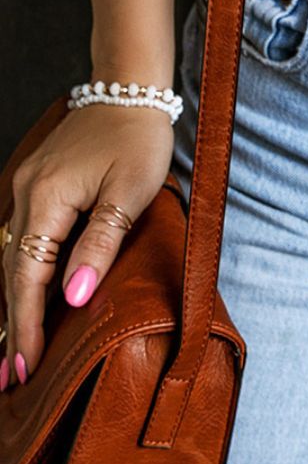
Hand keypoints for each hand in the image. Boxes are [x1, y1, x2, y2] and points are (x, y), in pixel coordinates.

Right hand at [1, 106, 173, 388]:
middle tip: (13, 376)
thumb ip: (100, 243)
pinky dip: (22, 272)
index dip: (26, 323)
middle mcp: (27, 193)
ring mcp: (28, 186)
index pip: (29, 274)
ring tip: (15, 350)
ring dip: (14, 301)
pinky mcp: (37, 183)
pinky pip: (22, 236)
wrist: (130, 87)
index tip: (26, 365)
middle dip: (13, 324)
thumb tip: (74, 296)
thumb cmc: (138, 137)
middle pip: (13, 270)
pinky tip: (26, 296)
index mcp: (47, 197)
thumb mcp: (131, 191)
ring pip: (13, 255)